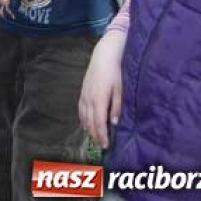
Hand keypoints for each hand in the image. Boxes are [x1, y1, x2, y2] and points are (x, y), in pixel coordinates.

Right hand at [78, 31, 125, 148]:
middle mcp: (89, 98)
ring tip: (95, 138)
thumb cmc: (114, 71)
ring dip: (89, 128)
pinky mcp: (82, 90)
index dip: (101, 135)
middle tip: (101, 146)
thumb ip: (117, 107)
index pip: (98, 122)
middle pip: (90, 122)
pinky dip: (83, 119)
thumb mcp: (120, 89)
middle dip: (95, 135)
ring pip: (83, 116)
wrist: (104, 55)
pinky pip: (80, 109)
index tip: (105, 145)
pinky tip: (86, 124)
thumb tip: (114, 123)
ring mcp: (84, 94)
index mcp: (99, 99)